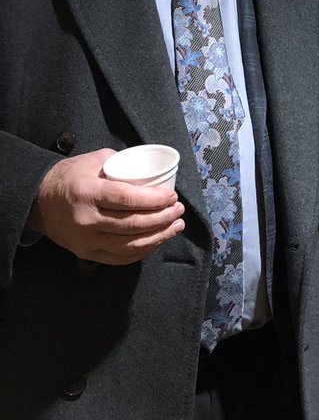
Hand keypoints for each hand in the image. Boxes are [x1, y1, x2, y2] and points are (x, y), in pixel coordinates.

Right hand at [28, 148, 184, 264]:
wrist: (38, 202)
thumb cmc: (70, 177)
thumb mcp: (93, 161)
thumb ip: (121, 164)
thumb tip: (150, 172)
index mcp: (88, 193)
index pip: (127, 200)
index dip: (154, 200)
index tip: (172, 196)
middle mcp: (86, 220)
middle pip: (133, 224)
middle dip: (162, 218)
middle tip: (179, 210)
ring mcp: (86, 241)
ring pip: (130, 244)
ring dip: (159, 237)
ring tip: (177, 226)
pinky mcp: (87, 254)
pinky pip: (120, 258)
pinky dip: (142, 251)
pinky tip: (158, 241)